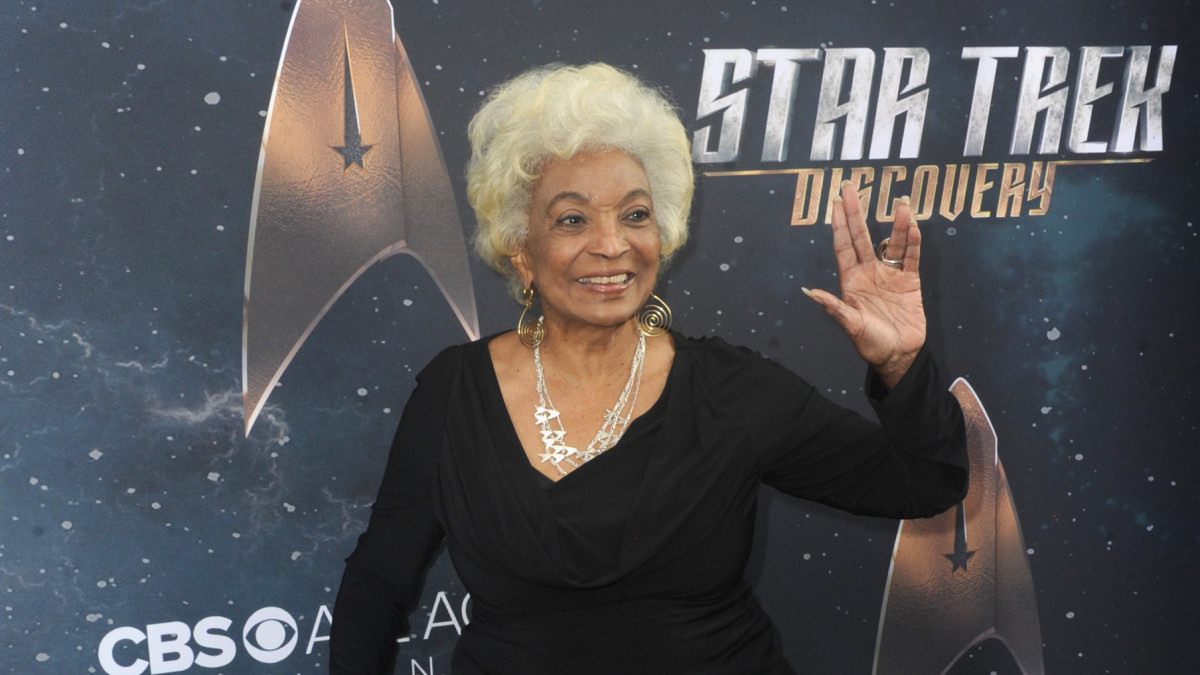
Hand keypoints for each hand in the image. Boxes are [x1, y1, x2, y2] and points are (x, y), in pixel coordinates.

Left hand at [803, 181, 924, 388]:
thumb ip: (834, 308)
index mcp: (851, 280)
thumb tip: (810, 292)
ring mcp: (890, 274)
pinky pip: (912, 257)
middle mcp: (869, 272)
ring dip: (896, 225)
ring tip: (900, 204)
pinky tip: (913, 227)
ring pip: (892, 243)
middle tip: (851, 188)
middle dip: (857, 213)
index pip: (843, 246)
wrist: (899, 356)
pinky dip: (913, 243)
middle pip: (862, 236)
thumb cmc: (871, 344)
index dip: (839, 225)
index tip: (836, 203)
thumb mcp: (851, 326)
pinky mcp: (910, 281)